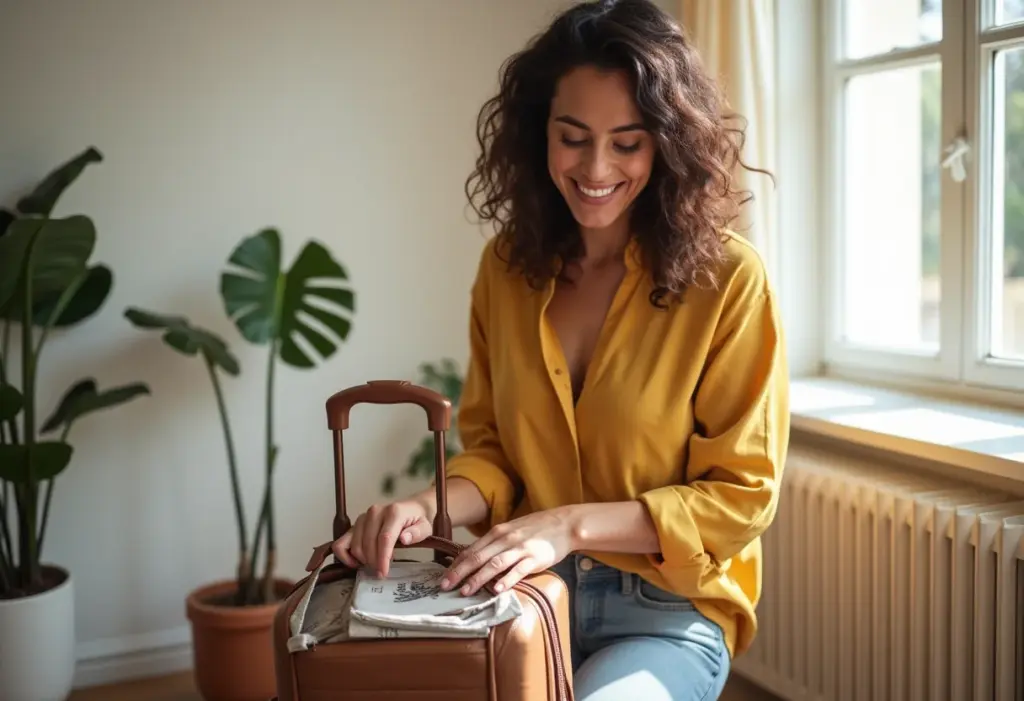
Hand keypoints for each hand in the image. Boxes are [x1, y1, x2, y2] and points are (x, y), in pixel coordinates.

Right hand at [331, 494, 435, 576]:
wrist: (412, 508)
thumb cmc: (419, 520)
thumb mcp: (425, 527)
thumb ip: (416, 533)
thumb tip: (404, 539)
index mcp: (393, 512)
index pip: (384, 538)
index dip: (382, 558)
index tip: (383, 573)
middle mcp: (375, 512)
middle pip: (367, 544)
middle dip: (373, 562)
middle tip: (381, 572)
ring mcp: (362, 518)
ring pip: (355, 545)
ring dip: (363, 560)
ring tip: (374, 565)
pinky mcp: (355, 525)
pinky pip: (340, 543)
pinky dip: (345, 556)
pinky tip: (356, 563)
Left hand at [441, 507, 575, 595]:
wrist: (564, 523)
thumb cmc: (537, 529)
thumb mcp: (512, 531)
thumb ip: (496, 544)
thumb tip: (476, 559)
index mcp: (498, 532)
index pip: (471, 549)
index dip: (456, 564)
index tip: (443, 577)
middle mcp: (506, 539)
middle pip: (478, 556)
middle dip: (459, 572)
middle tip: (445, 586)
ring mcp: (520, 548)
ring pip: (494, 564)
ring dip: (478, 578)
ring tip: (465, 591)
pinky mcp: (535, 557)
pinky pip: (518, 570)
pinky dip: (506, 579)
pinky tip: (496, 589)